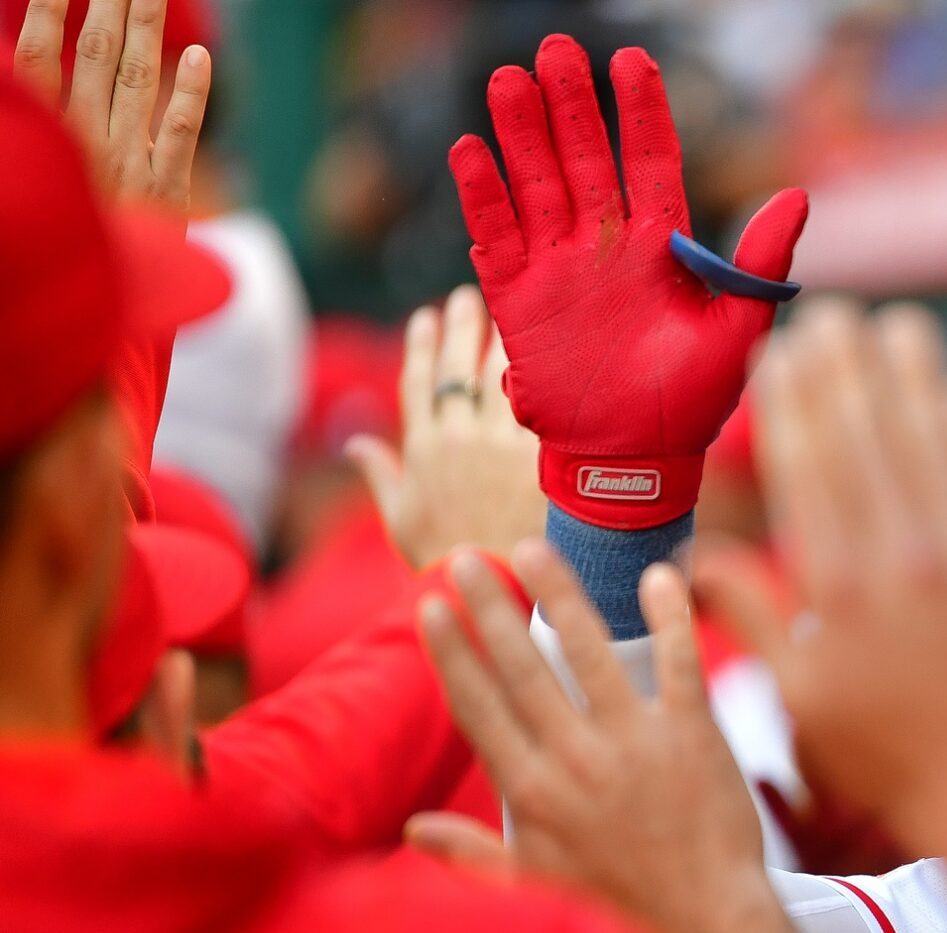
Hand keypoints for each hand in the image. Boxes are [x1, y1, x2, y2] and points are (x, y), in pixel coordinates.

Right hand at [12, 0, 211, 216]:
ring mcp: (130, 164)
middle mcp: (86, 142)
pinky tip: (198, 57)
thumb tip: (35, 61)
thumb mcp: (50, 171)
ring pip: (138, 81)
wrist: (98, 298)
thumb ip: (48, 118)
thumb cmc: (67, 229)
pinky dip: (190, 94)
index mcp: (49, 135)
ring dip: (146, 29)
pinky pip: (181, 133)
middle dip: (108, 4)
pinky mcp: (167, 190)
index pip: (40, 57)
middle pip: (97, 57)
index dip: (49, 11)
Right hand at [348, 286, 545, 571]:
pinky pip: (543, 404)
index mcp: (422, 449)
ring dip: (506, 340)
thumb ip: (380, 476)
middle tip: (471, 296)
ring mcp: (501, 444)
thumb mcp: (401, 521)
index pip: (418, 384)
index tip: (426, 317)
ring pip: (503, 377)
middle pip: (459, 368)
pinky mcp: (540, 455)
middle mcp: (459, 438)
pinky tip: (557, 352)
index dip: (421, 347)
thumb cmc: (446, 560)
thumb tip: (355, 445)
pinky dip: (545, 375)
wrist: (495, 587)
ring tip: (517, 312)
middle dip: (463, 327)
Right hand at [410, 544, 774, 932]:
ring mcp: (637, 743)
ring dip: (560, 594)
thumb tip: (412, 831)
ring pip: (590, 651)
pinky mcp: (695, 735)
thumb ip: (472, 853)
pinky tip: (658, 575)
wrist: (709, 922)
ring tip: (533, 548)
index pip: (478, 707)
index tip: (429, 609)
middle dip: (489, 608)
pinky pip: (679, 662)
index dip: (451, 654)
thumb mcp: (536, 885)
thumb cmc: (622, 907)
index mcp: (532, 793)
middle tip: (465, 557)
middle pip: (521, 667)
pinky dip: (671, 616)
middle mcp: (577, 759)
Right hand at [448, 34, 806, 529]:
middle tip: (555, 49)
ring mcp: (558, 270)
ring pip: (535, 185)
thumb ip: (760, 266)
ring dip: (521, 135)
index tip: (633, 61)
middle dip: (570, 106)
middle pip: (583, 160)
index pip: (651, 163)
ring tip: (509, 81)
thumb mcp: (740, 333)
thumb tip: (798, 195)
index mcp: (660, 249)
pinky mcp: (518, 302)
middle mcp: (605, 248)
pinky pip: (495, 239)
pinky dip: (482, 197)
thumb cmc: (694, 404)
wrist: (638, 462)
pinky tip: (469, 151)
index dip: (641, 114)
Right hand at [697, 299, 946, 857]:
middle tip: (832, 317)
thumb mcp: (799, 700)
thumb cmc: (886, 758)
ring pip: (934, 440)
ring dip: (912, 377)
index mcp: (838, 588)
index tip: (778, 356)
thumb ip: (752, 620)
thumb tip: (694, 561)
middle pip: (868, 435)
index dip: (792, 401)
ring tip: (895, 326)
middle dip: (846, 367)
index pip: (808, 467)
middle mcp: (904, 559)